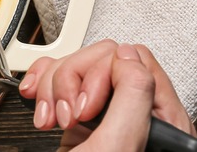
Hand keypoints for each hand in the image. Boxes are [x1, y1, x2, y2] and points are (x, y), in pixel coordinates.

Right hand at [18, 39, 194, 150]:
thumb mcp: (117, 145)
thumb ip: (131, 95)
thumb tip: (125, 55)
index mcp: (158, 118)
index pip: (135, 61)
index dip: (104, 72)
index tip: (88, 103)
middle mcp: (132, 115)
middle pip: (99, 60)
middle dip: (72, 82)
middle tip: (68, 115)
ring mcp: (101, 116)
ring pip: (73, 68)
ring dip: (52, 89)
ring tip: (50, 120)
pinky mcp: (75, 118)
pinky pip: (56, 81)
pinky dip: (41, 88)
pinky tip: (38, 105)